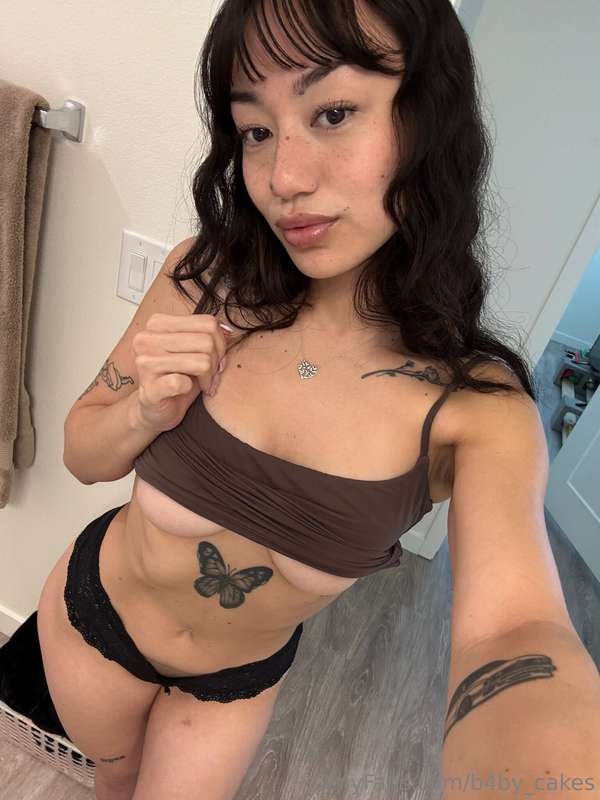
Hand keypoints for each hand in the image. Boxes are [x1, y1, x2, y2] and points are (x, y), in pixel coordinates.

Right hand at [131, 313, 231, 431]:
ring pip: (202, 362)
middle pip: (207, 341)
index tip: (216, 357)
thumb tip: (227, 331)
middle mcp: (147, 339)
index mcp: (158, 323)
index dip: (220, 342)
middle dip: (216, 361)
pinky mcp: (150, 388)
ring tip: (203, 383)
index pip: (207, 322)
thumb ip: (205, 335)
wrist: (154, 409)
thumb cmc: (175, 377)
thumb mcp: (192, 350)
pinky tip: (188, 391)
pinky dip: (193, 388)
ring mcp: (146, 363)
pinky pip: (184, 383)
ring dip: (209, 377)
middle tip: (211, 374)